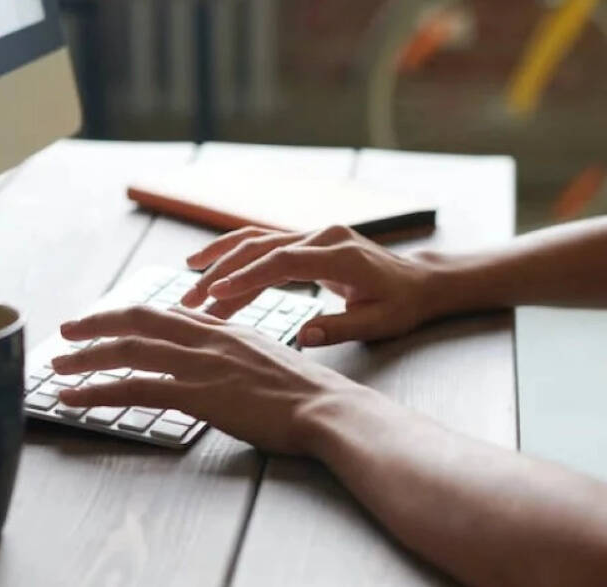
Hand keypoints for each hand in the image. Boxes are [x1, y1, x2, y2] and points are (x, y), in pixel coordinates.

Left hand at [50, 305, 375, 454]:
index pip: (163, 313)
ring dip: (87, 359)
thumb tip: (214, 363)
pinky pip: (137, 389)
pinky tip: (76, 400)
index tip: (104, 321)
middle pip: (137, 321)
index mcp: (223, 328)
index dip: (127, 316)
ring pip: (129, 352)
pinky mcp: (198, 394)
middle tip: (66, 332)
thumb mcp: (265, 358)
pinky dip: (99, 393)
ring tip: (58, 369)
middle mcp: (206, 338)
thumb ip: (233, 353)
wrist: (327, 408)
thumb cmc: (305, 393)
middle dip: (96, 324)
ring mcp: (200, 364)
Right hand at [180, 225, 446, 345]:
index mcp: (340, 255)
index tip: (216, 294)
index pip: (283, 261)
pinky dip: (235, 254)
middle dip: (221, 272)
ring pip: (256, 240)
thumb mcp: (378, 323)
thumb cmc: (401, 305)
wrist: (419, 281)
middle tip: (189, 299)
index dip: (247, 277)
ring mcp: (313, 234)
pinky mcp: (306, 241)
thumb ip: (339, 328)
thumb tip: (302, 336)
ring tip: (187, 278)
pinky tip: (210, 266)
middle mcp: (322, 236)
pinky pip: (264, 244)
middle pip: (260, 247)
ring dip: (220, 258)